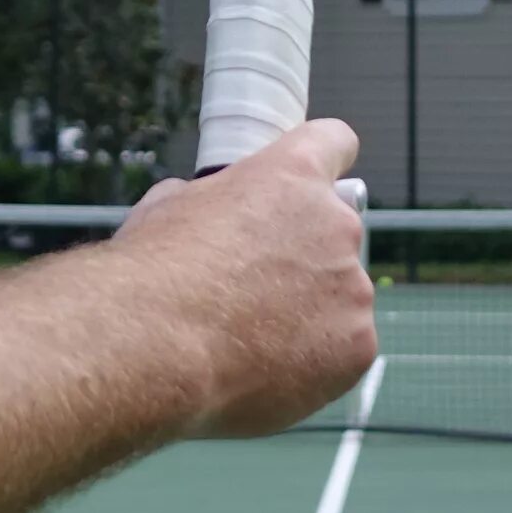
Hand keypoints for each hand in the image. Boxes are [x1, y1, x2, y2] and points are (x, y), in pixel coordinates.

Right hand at [113, 122, 376, 438]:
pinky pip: (341, 351)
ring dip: (308, 313)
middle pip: (334, 234)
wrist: (156, 343)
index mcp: (293, 174)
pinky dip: (312, 363)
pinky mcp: (357, 345)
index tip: (310, 188)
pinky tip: (267, 369)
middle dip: (303, 258)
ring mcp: (352, 287)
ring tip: (250, 341)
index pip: (335, 143)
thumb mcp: (169, 206)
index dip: (322, 164)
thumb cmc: (154, 271)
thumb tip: (212, 215)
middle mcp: (336, 223)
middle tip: (252, 290)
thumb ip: (212, 201)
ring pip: (338, 298)